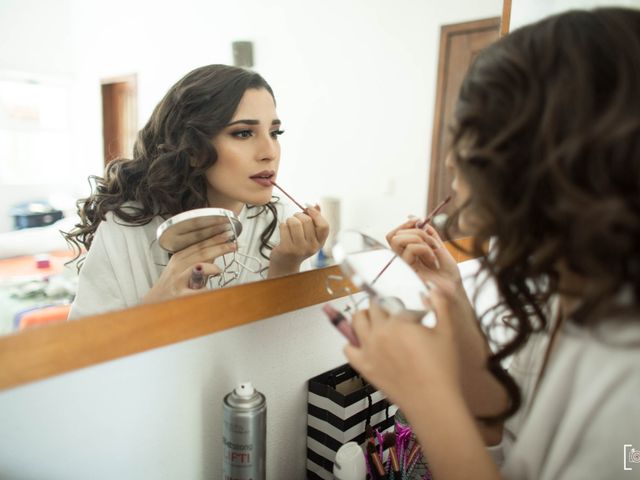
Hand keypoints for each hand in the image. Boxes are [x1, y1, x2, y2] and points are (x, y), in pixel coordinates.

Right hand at [142, 229, 236, 303]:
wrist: (155, 302)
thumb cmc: (171, 285)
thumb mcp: (181, 268)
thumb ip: (198, 259)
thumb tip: (217, 251)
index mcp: (180, 257)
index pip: (199, 244)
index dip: (214, 238)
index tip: (227, 233)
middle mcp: (178, 266)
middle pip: (200, 252)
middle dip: (219, 247)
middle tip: (233, 245)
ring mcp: (179, 279)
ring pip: (196, 267)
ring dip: (211, 267)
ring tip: (220, 270)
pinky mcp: (181, 294)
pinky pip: (197, 291)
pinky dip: (206, 290)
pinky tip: (212, 290)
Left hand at [268, 205, 329, 276]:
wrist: (285, 264)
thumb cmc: (297, 246)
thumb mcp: (310, 236)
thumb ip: (315, 221)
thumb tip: (317, 205)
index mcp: (320, 243)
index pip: (324, 226)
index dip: (316, 214)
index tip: (308, 207)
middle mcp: (311, 247)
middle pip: (307, 220)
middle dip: (298, 215)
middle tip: (295, 218)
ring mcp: (299, 249)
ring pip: (294, 222)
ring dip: (290, 219)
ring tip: (289, 224)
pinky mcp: (286, 248)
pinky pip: (284, 227)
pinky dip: (282, 225)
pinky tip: (283, 231)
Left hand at [344, 292, 461, 410]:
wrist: (432, 401)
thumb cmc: (442, 369)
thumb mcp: (448, 332)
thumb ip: (440, 305)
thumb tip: (433, 289)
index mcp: (399, 321)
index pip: (393, 301)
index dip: (402, 304)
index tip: (409, 312)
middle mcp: (380, 332)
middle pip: (372, 307)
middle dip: (383, 307)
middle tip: (393, 315)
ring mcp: (369, 349)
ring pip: (356, 321)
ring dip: (364, 317)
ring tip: (376, 322)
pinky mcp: (364, 367)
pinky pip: (348, 348)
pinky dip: (353, 342)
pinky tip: (366, 344)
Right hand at [386, 218, 460, 284]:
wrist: (454, 288)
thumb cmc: (446, 272)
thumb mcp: (438, 246)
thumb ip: (426, 232)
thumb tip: (411, 216)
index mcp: (407, 253)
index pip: (393, 235)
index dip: (405, 225)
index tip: (420, 221)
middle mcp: (402, 259)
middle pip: (393, 236)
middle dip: (416, 231)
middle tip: (432, 243)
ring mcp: (404, 265)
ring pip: (398, 240)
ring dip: (420, 239)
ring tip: (432, 251)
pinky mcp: (408, 271)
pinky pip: (410, 249)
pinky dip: (425, 249)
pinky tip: (433, 261)